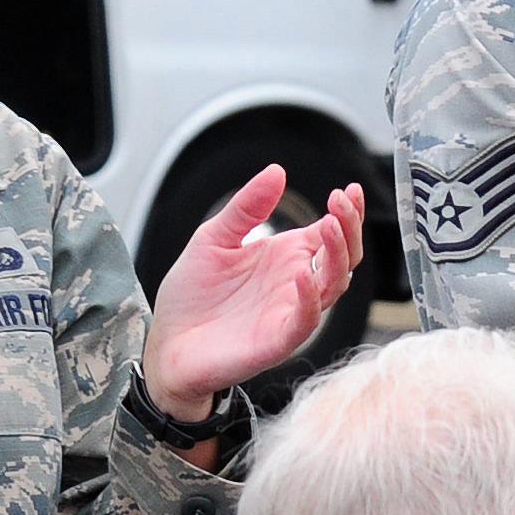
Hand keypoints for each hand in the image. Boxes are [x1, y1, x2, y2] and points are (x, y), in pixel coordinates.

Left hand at [142, 165, 369, 421]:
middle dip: (349, 228)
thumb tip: (277, 171)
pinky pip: (304, 321)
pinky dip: (309, 299)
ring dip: (337, 256)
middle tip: (339, 202)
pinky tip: (302, 274)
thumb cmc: (192, 296)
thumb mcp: (214, 237)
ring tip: (329, 226)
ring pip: (332, 286)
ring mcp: (290, 313)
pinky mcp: (277, 342)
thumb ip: (246, 208)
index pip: (332, 234)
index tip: (348, 190)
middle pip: (343, 258)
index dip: (348, 214)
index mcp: (287, 258)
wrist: (166, 343)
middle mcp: (296, 285)